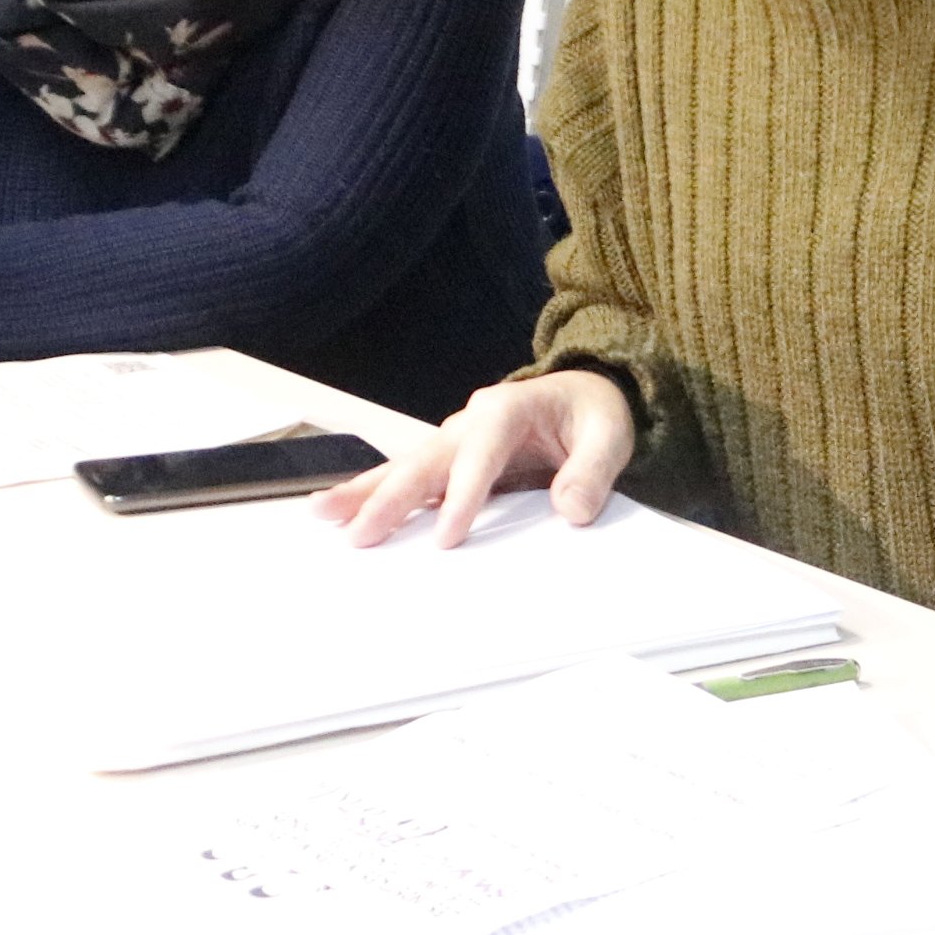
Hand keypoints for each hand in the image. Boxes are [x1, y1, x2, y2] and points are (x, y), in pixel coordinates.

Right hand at [312, 368, 633, 547]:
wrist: (586, 397)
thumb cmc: (595, 415)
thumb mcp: (610, 436)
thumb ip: (593, 471)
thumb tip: (572, 510)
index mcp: (508, 409)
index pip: (480, 455)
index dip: (463, 495)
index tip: (449, 536)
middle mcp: (472, 420)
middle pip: (426, 460)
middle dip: (391, 496)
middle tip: (360, 532)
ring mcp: (457, 438)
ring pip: (406, 466)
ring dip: (365, 492)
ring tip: (324, 513)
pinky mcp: (452, 458)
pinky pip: (411, 477)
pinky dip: (375, 493)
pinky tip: (343, 512)